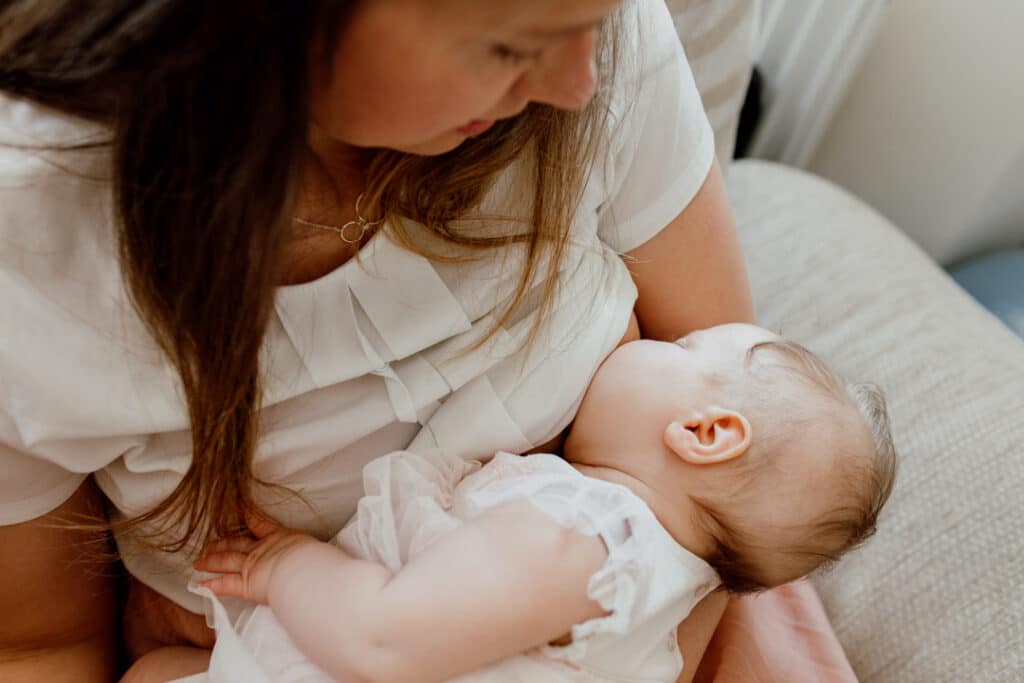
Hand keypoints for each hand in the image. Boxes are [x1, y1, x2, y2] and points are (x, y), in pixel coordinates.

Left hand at [193, 510, 320, 604]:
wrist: (307, 572)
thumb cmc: (317, 560)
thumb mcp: (318, 548)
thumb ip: (314, 552)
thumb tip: (329, 558)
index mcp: (282, 537)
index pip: (260, 522)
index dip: (247, 513)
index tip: (237, 506)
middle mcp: (263, 549)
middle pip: (237, 542)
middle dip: (222, 543)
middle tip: (209, 543)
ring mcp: (252, 565)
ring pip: (226, 560)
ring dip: (211, 561)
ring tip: (198, 562)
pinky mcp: (246, 583)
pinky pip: (225, 584)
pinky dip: (211, 585)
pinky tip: (199, 585)